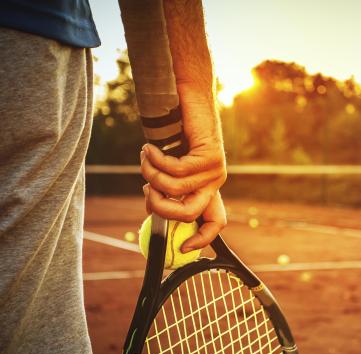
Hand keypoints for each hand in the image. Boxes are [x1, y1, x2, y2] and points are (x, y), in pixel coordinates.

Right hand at [141, 90, 226, 250]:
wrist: (189, 98)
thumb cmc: (176, 130)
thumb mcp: (170, 165)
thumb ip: (166, 187)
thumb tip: (152, 209)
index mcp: (208, 187)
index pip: (215, 222)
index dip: (202, 239)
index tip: (183, 248)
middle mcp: (215, 182)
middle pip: (189, 213)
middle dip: (160, 207)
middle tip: (145, 189)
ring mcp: (215, 170)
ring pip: (176, 189)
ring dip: (151, 175)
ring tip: (145, 157)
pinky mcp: (211, 156)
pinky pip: (175, 170)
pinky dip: (156, 160)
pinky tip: (149, 148)